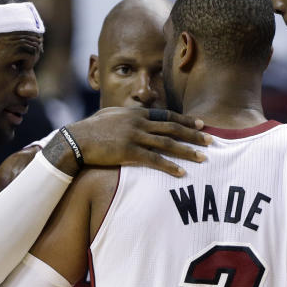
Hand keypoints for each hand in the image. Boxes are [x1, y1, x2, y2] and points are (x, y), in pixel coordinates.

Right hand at [44, 107, 209, 176]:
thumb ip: (127, 117)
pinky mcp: (128, 152)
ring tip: (203, 158)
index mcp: (135, 113)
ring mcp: (134, 137)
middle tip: (211, 141)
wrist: (75, 139)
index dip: (185, 120)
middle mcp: (139, 123)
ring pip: (168, 144)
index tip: (201, 125)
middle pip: (173, 128)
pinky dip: (170, 166)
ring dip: (188, 151)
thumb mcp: (110, 116)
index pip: (167, 115)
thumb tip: (135, 118)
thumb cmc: (90, 130)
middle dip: (194, 135)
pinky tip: (181, 172)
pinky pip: (154, 160)